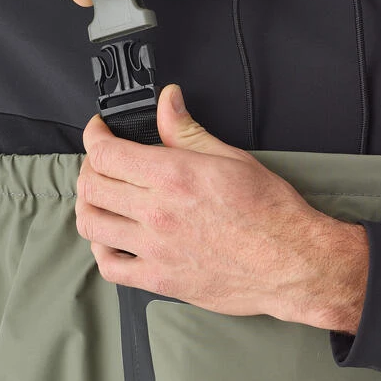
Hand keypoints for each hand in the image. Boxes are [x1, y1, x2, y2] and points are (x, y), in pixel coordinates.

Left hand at [75, 85, 368, 332]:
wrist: (291, 262)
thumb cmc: (269, 212)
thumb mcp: (230, 158)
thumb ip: (187, 131)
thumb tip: (167, 101)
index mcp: (173, 176)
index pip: (105, 153)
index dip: (94, 136)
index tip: (99, 131)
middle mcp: (156, 212)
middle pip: (91, 186)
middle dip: (89, 167)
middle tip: (102, 162)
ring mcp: (154, 249)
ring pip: (92, 225)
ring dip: (89, 206)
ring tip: (101, 198)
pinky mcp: (159, 279)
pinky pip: (110, 267)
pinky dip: (101, 250)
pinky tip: (111, 239)